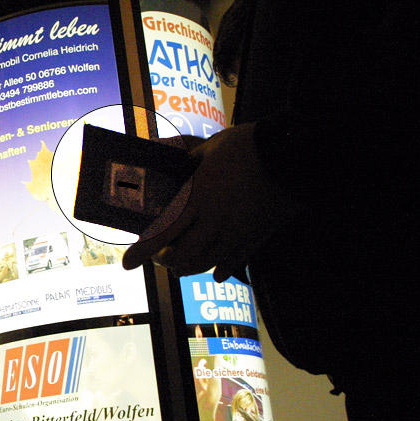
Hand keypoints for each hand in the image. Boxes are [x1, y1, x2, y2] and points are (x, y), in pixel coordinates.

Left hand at [123, 122, 299, 281]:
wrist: (292, 153)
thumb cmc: (247, 145)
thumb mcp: (209, 147)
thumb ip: (186, 160)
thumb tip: (167, 158)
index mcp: (197, 198)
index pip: (162, 232)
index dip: (142, 251)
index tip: (127, 264)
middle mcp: (213, 220)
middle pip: (182, 255)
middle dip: (165, 262)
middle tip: (158, 259)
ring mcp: (236, 231)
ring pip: (206, 262)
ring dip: (188, 268)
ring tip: (179, 268)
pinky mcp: (257, 235)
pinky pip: (236, 261)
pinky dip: (223, 270)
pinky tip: (217, 275)